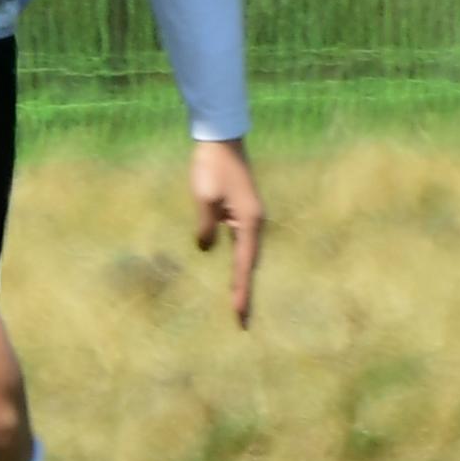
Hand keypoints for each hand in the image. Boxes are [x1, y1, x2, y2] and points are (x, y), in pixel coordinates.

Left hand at [187, 137, 262, 328]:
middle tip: (242, 321)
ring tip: (239, 304)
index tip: (239, 315)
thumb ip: (206, 227)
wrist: (222, 138)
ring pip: (248, 254)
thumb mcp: (203, 199)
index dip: (240, 292)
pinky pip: (243, 243)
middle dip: (245, 291)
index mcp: (249, 222)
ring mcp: (252, 217)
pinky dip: (240, 261)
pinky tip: (236, 271)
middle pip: (250, 264)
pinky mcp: (245, 211)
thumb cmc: (211, 166)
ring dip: (244, 277)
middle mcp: (256, 223)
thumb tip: (206, 249)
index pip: (243, 266)